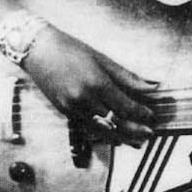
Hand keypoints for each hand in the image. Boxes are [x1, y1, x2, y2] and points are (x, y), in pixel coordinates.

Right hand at [22, 25, 156, 145]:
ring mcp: (72, 108)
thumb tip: (153, 86)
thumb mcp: (103, 59)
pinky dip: (103, 133)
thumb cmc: (72, 50)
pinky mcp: (64, 112)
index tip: (152, 116)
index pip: (124, 106)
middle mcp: (84, 100)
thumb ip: (128, 77)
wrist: (38, 51)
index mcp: (96, 83)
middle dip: (134, 130)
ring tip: (137, 142)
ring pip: (101, 130)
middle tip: (150, 134)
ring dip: (121, 137)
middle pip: (115, 122)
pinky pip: (88, 128)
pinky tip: (115, 136)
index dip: (140, 114)